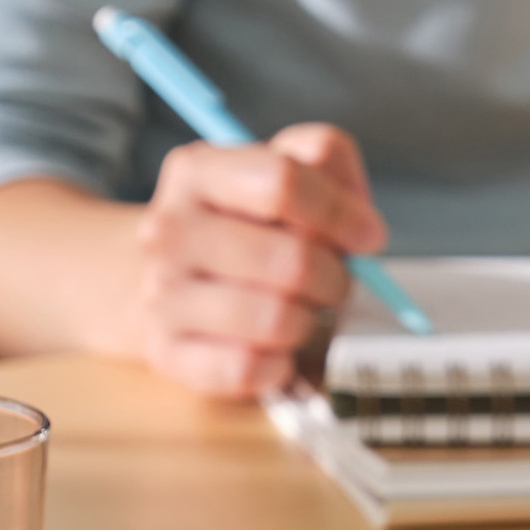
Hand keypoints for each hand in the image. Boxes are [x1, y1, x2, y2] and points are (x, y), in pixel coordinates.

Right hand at [136, 125, 387, 396]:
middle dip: (333, 277)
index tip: (367, 236)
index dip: (341, 213)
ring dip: (307, 321)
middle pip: (291, 260)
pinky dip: (278, 364)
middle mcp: (169, 230)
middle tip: (331, 281)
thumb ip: (326, 161)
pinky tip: (272, 347)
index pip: (283, 183)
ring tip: (297, 311)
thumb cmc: (245, 227)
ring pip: (275, 320)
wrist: (173, 281)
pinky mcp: (167, 352)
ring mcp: (161, 293)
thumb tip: (361, 223)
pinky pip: (249, 369)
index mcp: (197, 171)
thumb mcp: (282, 170)